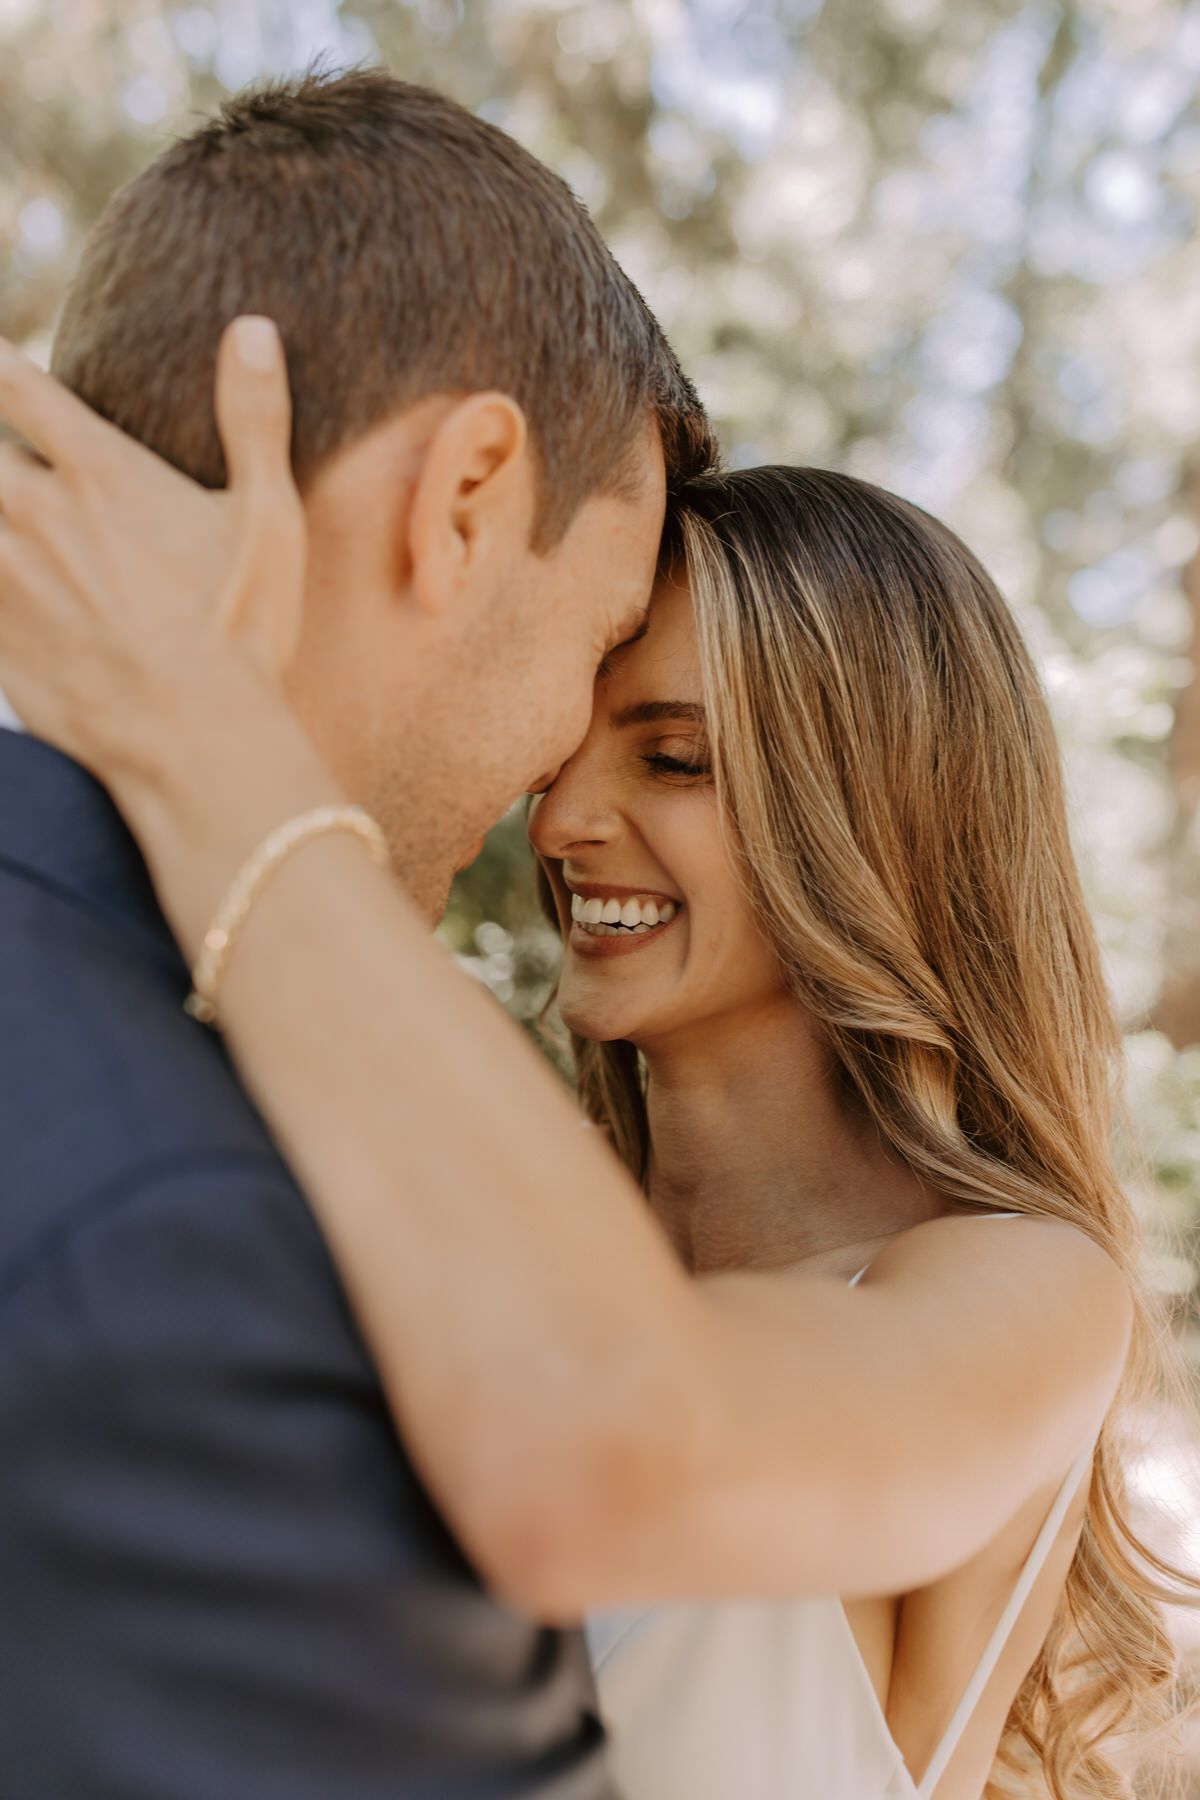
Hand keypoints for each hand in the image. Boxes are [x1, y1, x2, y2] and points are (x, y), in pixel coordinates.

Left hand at [0, 316, 305, 785]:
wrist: (193, 741)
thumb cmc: (240, 631)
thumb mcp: (269, 519)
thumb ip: (255, 418)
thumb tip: (252, 327)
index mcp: (101, 474)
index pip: (19, 388)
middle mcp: (33, 514)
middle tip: (1, 456)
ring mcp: (2, 578)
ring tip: (2, 525)